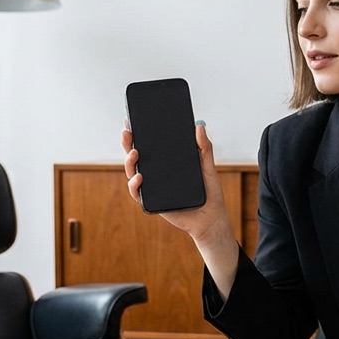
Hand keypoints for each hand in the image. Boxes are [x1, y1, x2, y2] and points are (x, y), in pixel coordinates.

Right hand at [121, 121, 233, 247]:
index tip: (132, 119)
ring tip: (135, 153)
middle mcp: (156, 174)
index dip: (139, 133)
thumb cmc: (209, 193)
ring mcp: (153, 187)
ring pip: (132, 173)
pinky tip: (139, 177)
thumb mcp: (208, 167)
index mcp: (167, 163)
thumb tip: (199, 125)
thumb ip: (204, 147)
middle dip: (128, 143)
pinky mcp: (152, 202)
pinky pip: (138, 194)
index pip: (149, 145)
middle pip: (136, 156)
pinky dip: (135, 185)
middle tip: (127, 132)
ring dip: (129, 162)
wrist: (211, 219)